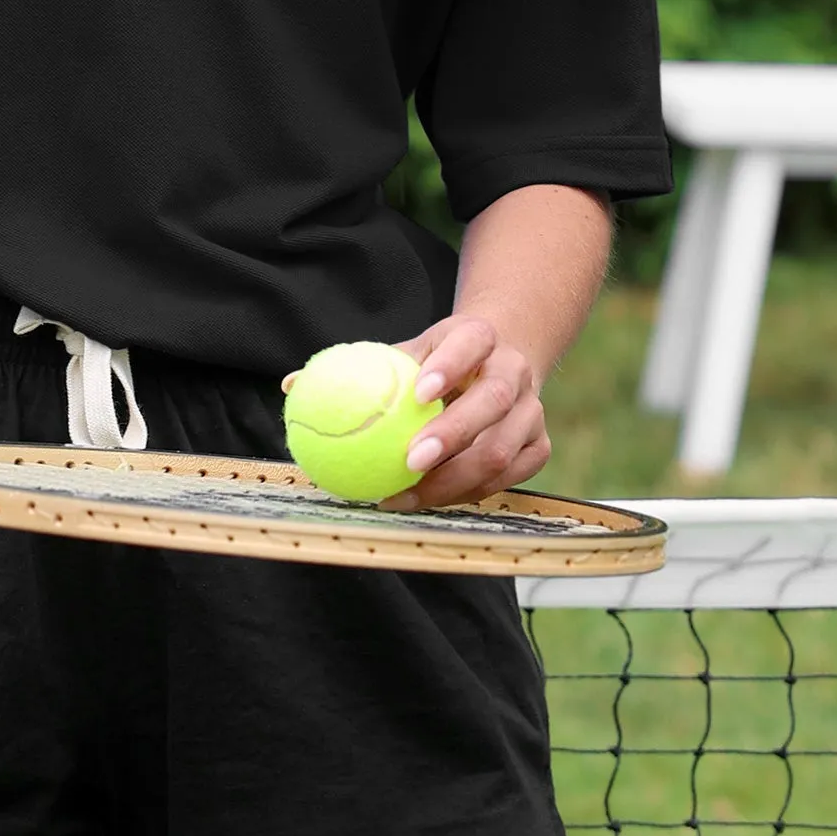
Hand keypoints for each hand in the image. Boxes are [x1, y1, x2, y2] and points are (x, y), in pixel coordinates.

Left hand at [379, 314, 548, 510]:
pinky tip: (426, 499)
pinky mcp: (537, 445)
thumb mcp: (408, 352)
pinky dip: (466, 493)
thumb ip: (363, 368)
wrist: (495, 366)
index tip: (418, 393)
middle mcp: (513, 370)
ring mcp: (531, 410)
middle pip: (494, 400)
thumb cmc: (436, 363)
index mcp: (480, 336)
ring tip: (407, 494)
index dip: (449, 366)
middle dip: (454, 433)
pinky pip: (506, 478)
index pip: (471, 342)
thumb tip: (298, 386)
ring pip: (502, 449)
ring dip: (454, 479)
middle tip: (411, 459)